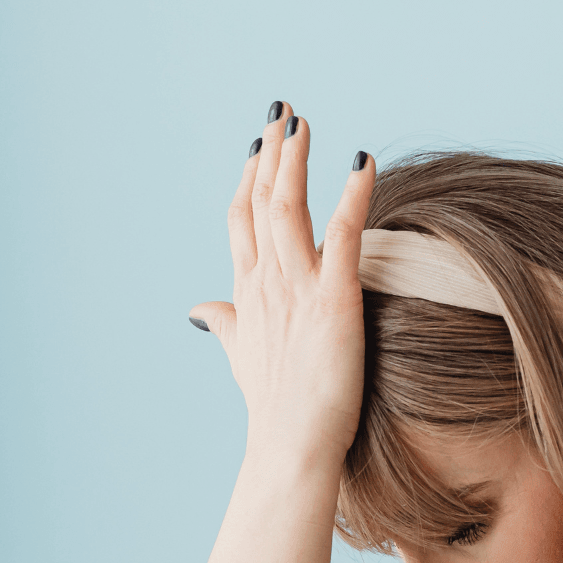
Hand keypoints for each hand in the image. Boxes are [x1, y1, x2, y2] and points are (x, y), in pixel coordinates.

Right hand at [188, 102, 375, 460]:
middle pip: (261, 202)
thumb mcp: (243, 359)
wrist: (290, 451)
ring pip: (288, 208)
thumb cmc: (274, 413)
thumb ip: (225, 326)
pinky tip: (363, 161)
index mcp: (248, 294)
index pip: (242, 221)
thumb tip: (199, 311)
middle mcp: (266, 284)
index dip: (249, 178)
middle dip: (271, 153)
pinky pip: (343, 236)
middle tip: (283, 110)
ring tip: (305, 122)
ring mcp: (296, 290)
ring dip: (295, 161)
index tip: (258, 143)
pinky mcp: (333, 301)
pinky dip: (353, 195)